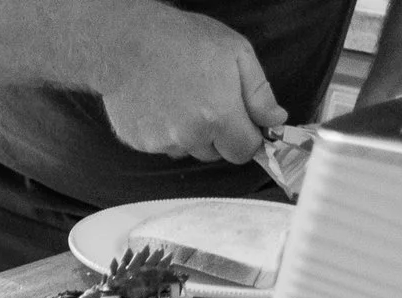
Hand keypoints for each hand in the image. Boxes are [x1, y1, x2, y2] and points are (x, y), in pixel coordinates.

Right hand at [96, 8, 284, 164]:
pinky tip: (160, 103)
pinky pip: (162, 145)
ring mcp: (161, 142)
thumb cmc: (182, 40)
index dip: (247, 136)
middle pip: (215, 154)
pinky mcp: (139, 142)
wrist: (126, 41)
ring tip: (180, 98)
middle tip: (208, 100)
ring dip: (190, 133)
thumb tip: (275, 120)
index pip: (244, 151)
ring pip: (188, 149)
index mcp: (219, 117)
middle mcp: (190, 136)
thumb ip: (259, 92)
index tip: (243, 122)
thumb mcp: (236, 53)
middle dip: (218, 134)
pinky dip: (164, 130)